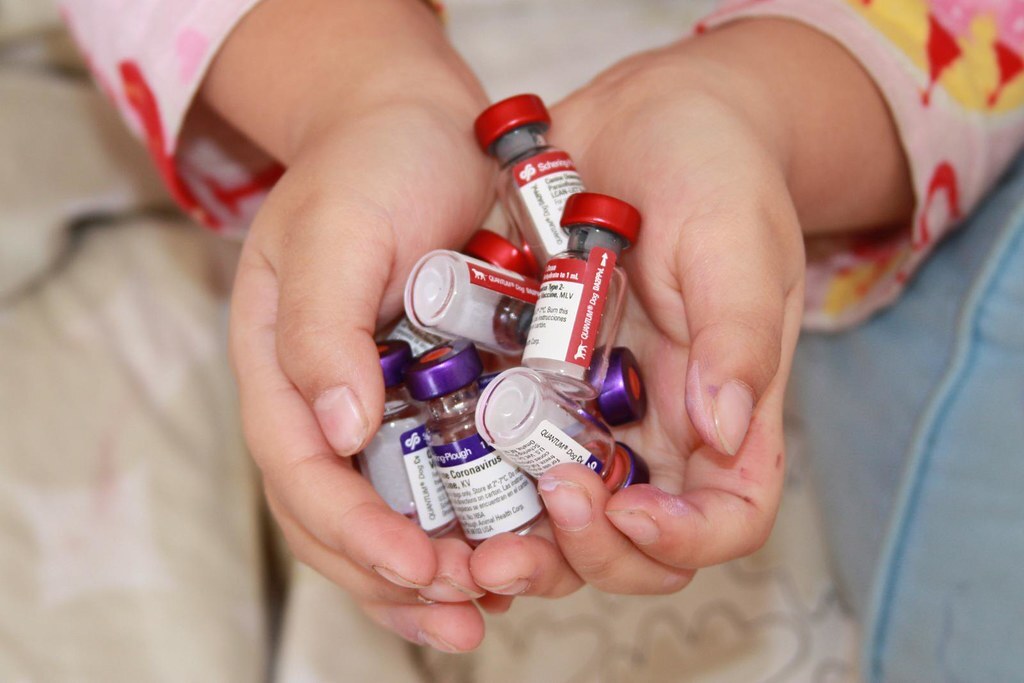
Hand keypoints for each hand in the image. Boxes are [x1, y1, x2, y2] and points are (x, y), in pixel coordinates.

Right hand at [210, 0, 497, 650]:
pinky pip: (444, 480)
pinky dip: (471, 526)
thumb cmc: (370, 165)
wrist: (417, 125)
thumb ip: (321, 328)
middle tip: (466, 613)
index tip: (415, 566)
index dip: (353, 532)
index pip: (301, 474)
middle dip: (396, 577)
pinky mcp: (435, 397)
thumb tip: (335, 432)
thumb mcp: (337, 231)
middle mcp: (325, 402)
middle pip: (339, 518)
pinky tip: (512, 557)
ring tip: (491, 609)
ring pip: (391, 514)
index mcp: (282, 369)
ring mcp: (380, 406)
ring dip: (434, 576)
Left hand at [469, 18, 911, 596]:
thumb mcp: (737, 241)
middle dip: (583, 554)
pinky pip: (506, 450)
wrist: (645, 113)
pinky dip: (478, 477)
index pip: (727, 517)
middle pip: (633, 539)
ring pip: (561, 513)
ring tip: (467, 541)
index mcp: (728, 409)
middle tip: (523, 532)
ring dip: (519, 540)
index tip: (627, 510)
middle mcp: (661, 427)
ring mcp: (593, 409)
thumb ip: (738, 335)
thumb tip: (722, 429)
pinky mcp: (535, 381)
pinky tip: (438, 474)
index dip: (683, 540)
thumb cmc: (716, 168)